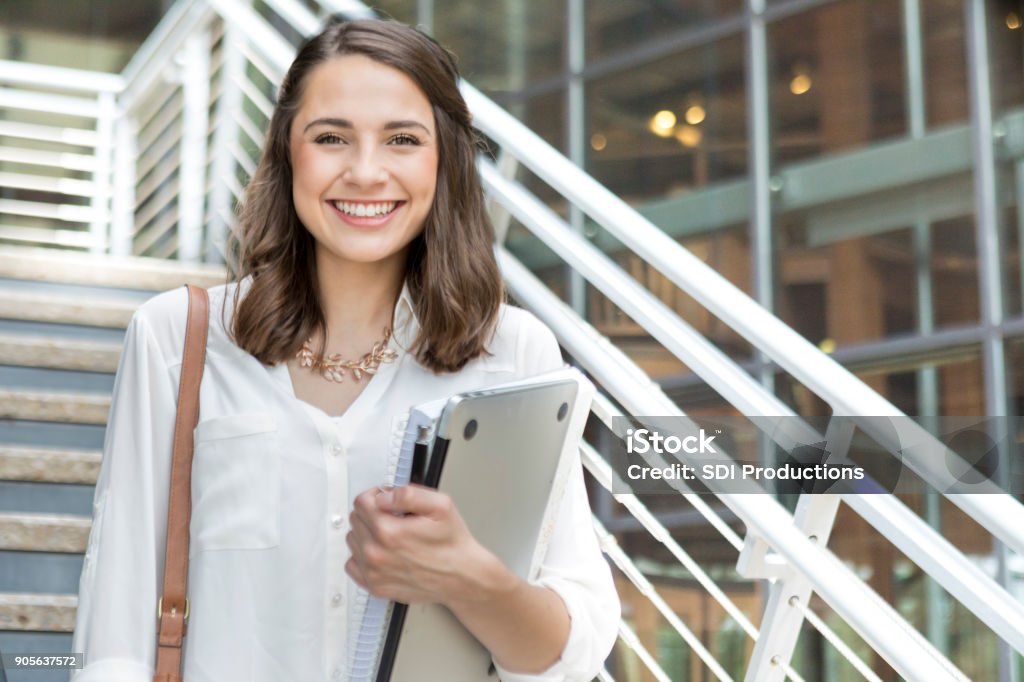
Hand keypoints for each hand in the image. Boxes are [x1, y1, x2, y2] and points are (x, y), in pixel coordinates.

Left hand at [345, 485, 508, 604]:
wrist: (461, 576)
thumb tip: (384, 495)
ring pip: (353, 540)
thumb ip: (408, 494)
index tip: (387, 500)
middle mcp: (376, 554)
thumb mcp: (440, 505)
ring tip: (391, 536)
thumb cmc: (451, 543)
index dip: (376, 495)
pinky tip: (383, 552)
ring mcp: (374, 572)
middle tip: (394, 517)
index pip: (361, 502)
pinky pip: (352, 564)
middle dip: (372, 513)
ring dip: (367, 534)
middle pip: (355, 519)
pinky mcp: (375, 586)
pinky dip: (363, 556)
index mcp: (389, 531)